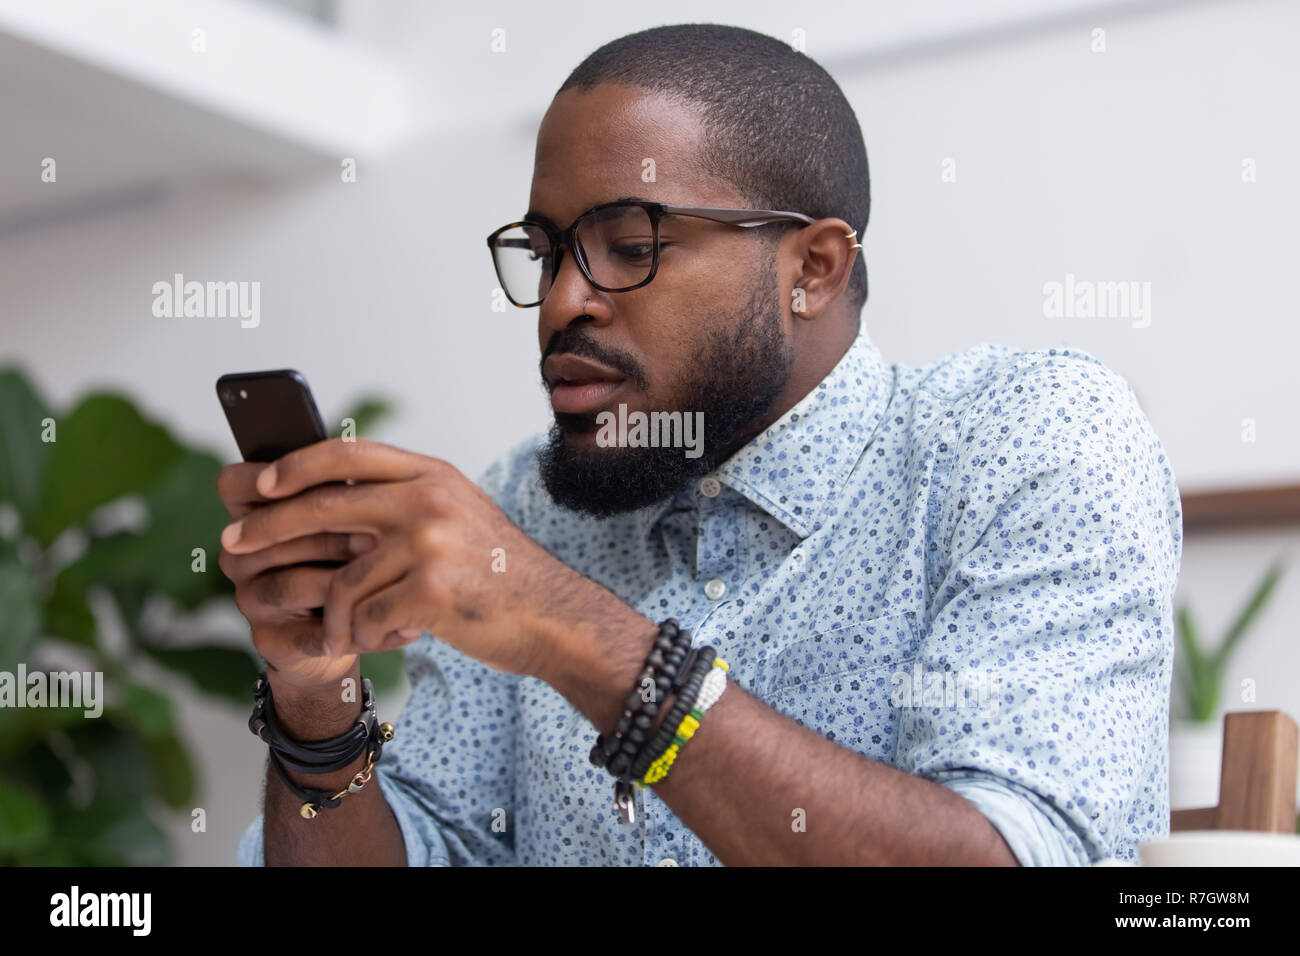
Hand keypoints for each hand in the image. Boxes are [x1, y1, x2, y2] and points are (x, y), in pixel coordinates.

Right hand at [216, 458, 375, 690]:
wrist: (353, 623)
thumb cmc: (352, 554)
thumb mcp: (352, 514)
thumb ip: (347, 491)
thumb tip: (370, 482)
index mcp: (248, 512)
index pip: (235, 484)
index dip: (279, 482)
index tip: (336, 485)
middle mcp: (239, 553)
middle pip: (272, 534)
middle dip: (330, 534)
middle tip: (377, 538)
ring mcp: (248, 598)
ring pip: (290, 584)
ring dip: (341, 582)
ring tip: (388, 576)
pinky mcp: (268, 640)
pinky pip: (312, 633)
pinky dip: (359, 630)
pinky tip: (400, 628)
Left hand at [218, 439, 641, 681]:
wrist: (551, 615)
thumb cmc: (497, 573)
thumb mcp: (457, 515)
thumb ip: (403, 502)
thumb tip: (325, 501)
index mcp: (432, 474)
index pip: (347, 454)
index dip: (294, 466)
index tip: (258, 483)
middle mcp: (429, 500)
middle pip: (324, 507)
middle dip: (268, 528)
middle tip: (233, 546)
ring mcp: (431, 543)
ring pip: (345, 581)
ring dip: (341, 614)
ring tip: (352, 630)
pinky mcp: (431, 589)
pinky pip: (368, 617)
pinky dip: (370, 635)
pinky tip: (392, 638)